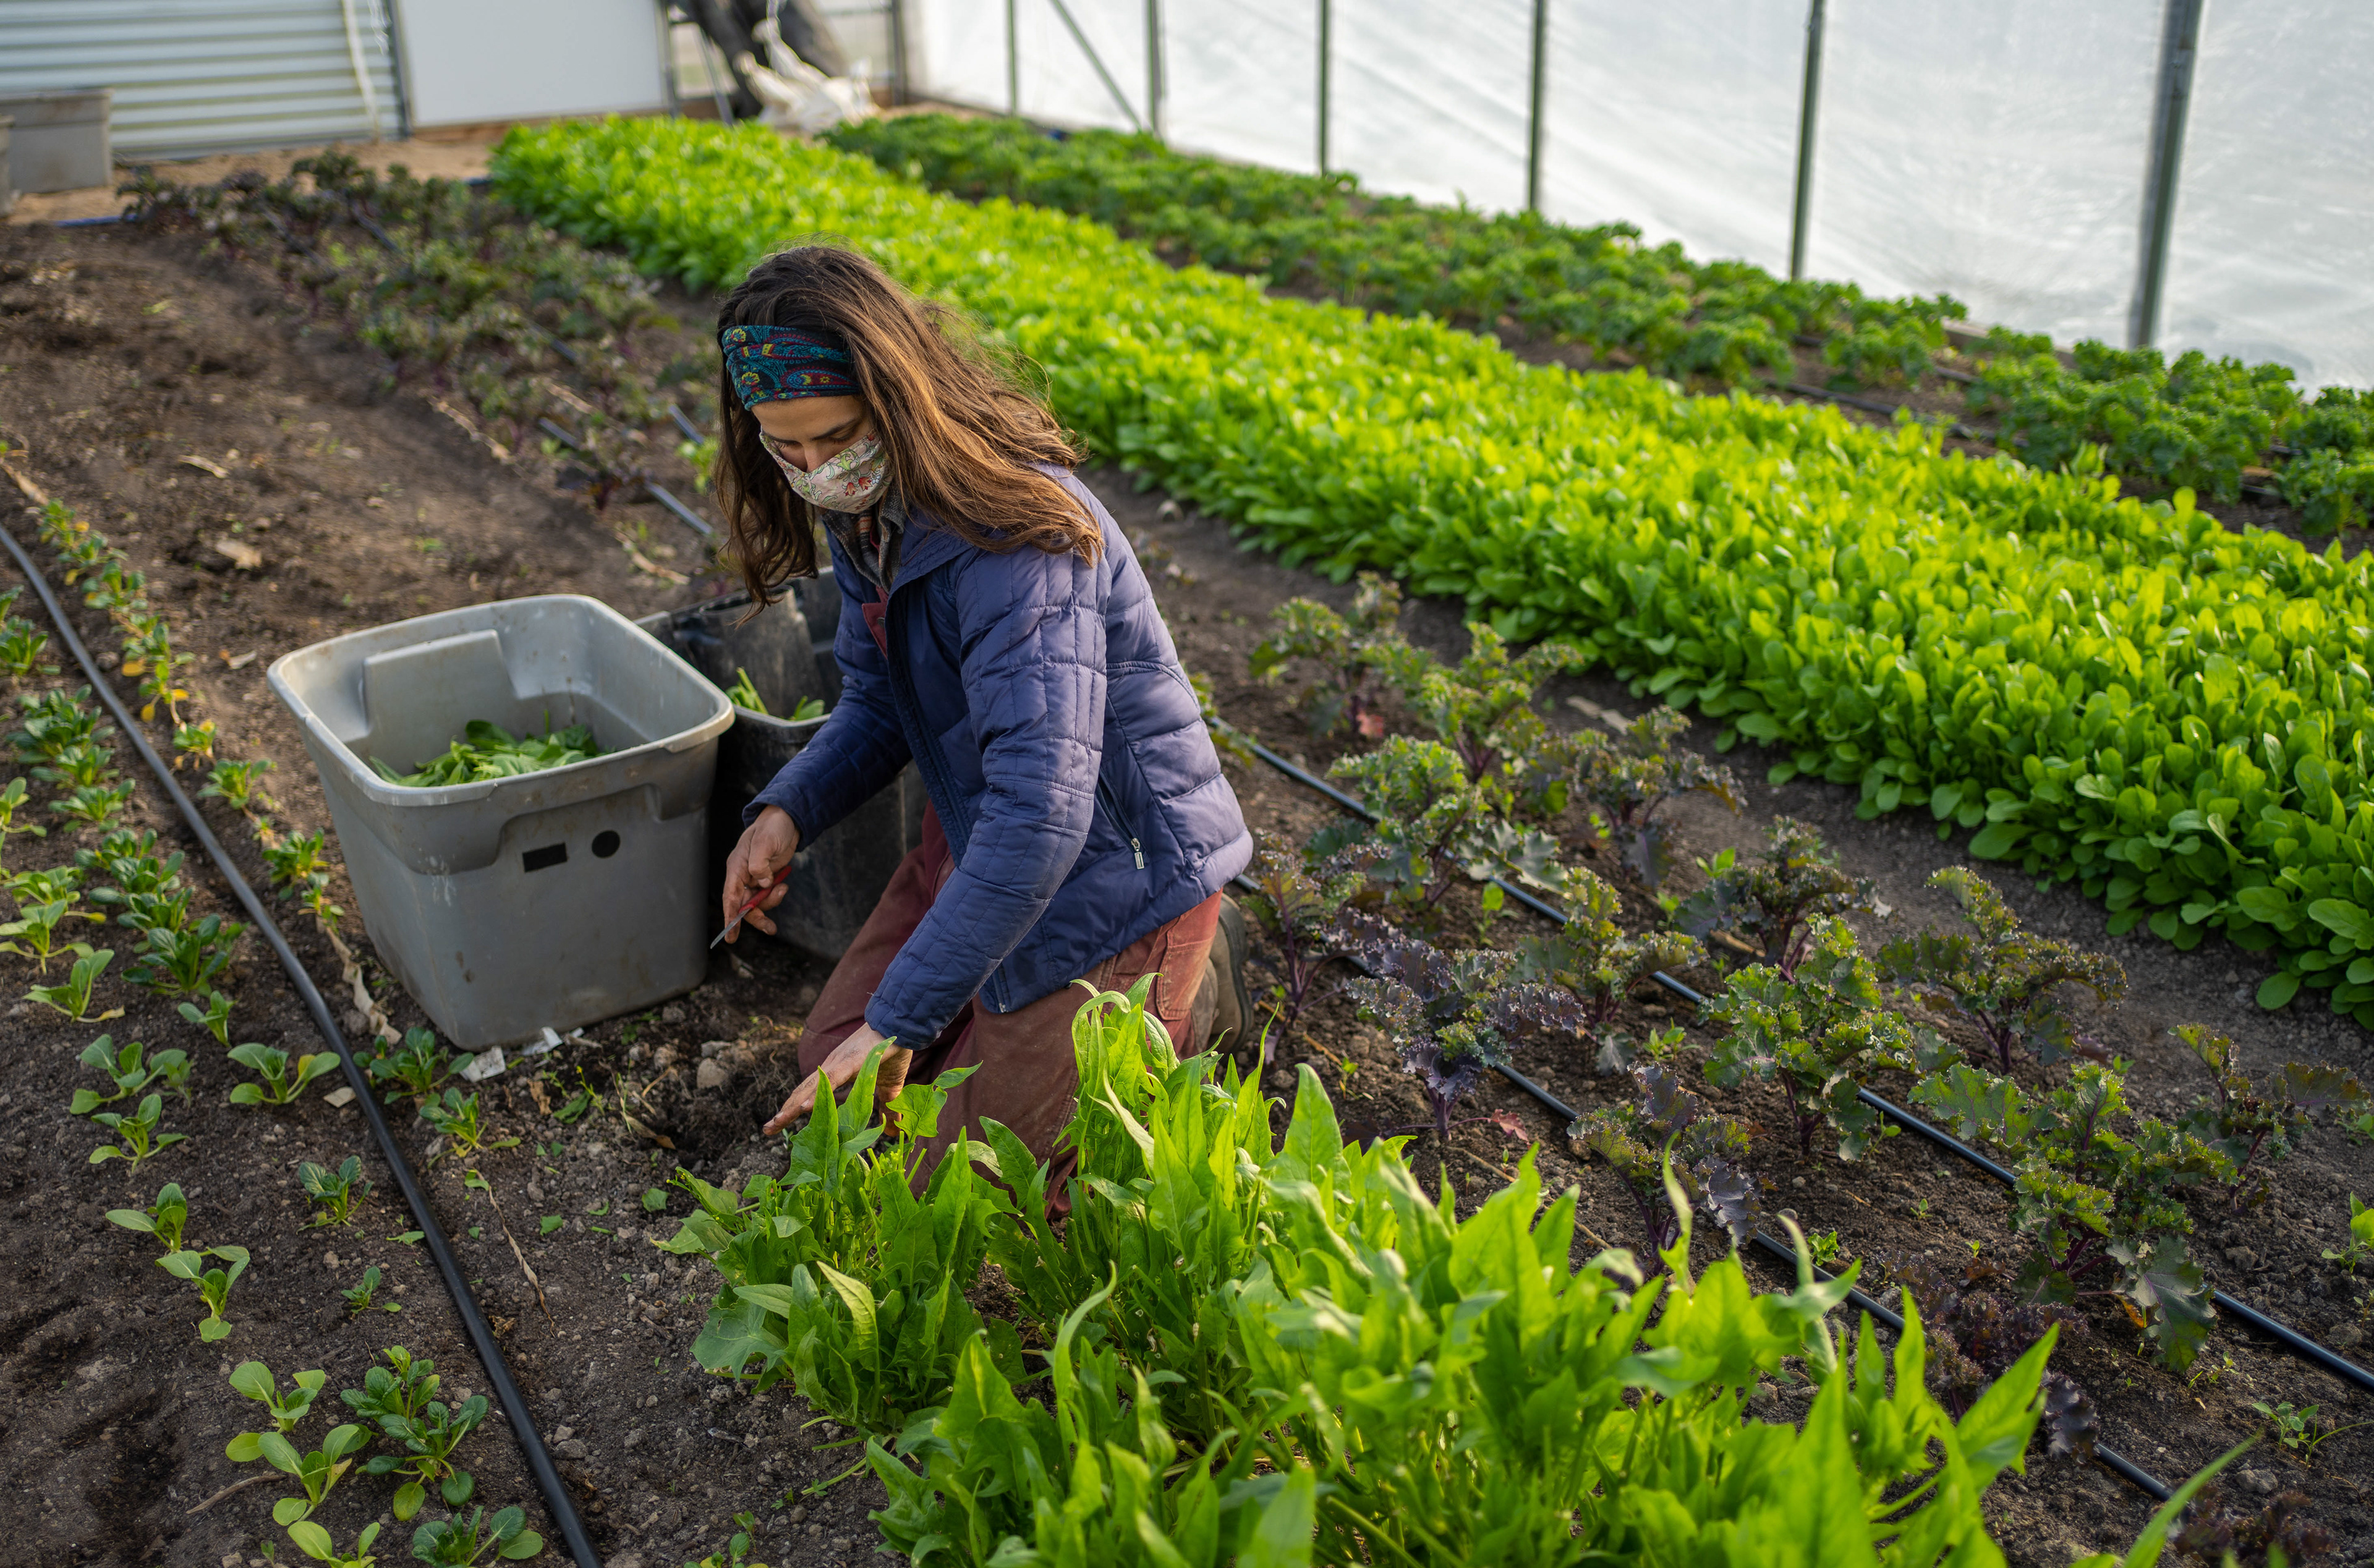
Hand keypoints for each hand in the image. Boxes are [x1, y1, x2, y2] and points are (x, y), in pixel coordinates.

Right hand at [721, 806, 799, 941]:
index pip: (731, 895)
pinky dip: (776, 896)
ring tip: (784, 889)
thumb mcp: (765, 842)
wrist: (787, 820)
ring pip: (757, 902)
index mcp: (737, 866)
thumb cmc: (772, 827)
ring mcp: (755, 878)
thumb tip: (763, 883)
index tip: (730, 935)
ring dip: (770, 902)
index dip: (730, 916)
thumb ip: (760, 864)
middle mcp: (743, 875)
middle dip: (756, 917)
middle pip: (743, 904)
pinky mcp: (766, 879)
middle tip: (771, 928)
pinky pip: (768, 896)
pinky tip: (784, 886)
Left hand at [764, 1024, 909, 1133]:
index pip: (811, 1093)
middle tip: (766, 1130)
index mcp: (837, 1072)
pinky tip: (803, 1109)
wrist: (902, 1025)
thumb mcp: (890, 1087)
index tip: (779, 1124)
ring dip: (792, 1107)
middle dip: (785, 1112)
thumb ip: (887, 1107)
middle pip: (803, 1093)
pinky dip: (816, 1095)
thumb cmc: (894, 1051)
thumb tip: (892, 1131)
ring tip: (775, 1123)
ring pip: (810, 1089)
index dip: (795, 1107)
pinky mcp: (850, 1062)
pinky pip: (830, 1081)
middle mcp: (831, 1067)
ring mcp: (838, 1064)